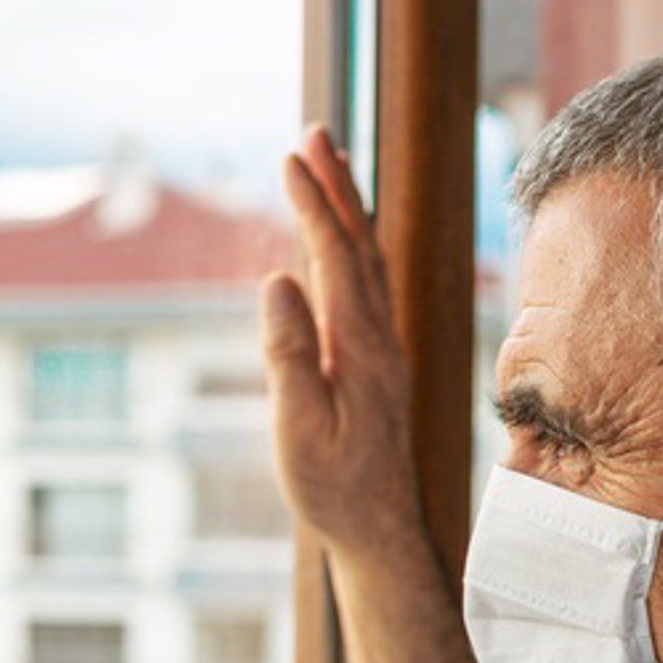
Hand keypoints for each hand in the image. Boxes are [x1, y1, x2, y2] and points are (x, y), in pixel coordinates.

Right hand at [261, 125, 423, 558]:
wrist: (377, 530)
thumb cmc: (331, 488)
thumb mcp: (299, 428)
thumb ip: (291, 355)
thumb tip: (279, 282)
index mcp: (358, 348)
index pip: (336, 258)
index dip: (314, 205)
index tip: (291, 158)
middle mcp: (379, 339)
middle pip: (361, 245)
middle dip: (337, 186)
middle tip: (317, 132)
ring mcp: (383, 349)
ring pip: (370, 262)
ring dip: (349, 209)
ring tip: (329, 166)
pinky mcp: (378, 363)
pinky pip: (369, 286)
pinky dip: (354, 246)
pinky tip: (341, 241)